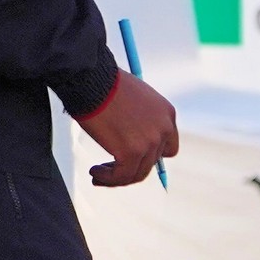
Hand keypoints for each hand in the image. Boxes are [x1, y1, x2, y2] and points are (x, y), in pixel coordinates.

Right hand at [75, 72, 179, 186]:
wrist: (93, 80)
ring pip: (137, 173)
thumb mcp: (136, 99)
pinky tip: (95, 172)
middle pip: (151, 162)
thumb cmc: (106, 85)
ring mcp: (150, 142)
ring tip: (98, 174)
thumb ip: (141, 119)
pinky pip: (122, 176)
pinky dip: (108, 179)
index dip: (147, 155)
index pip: (166, 146)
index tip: (128, 157)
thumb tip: (130, 137)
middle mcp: (164, 129)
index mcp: (167, 114)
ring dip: (117, 177)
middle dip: (129, 166)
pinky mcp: (132, 152)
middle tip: (108, 168)